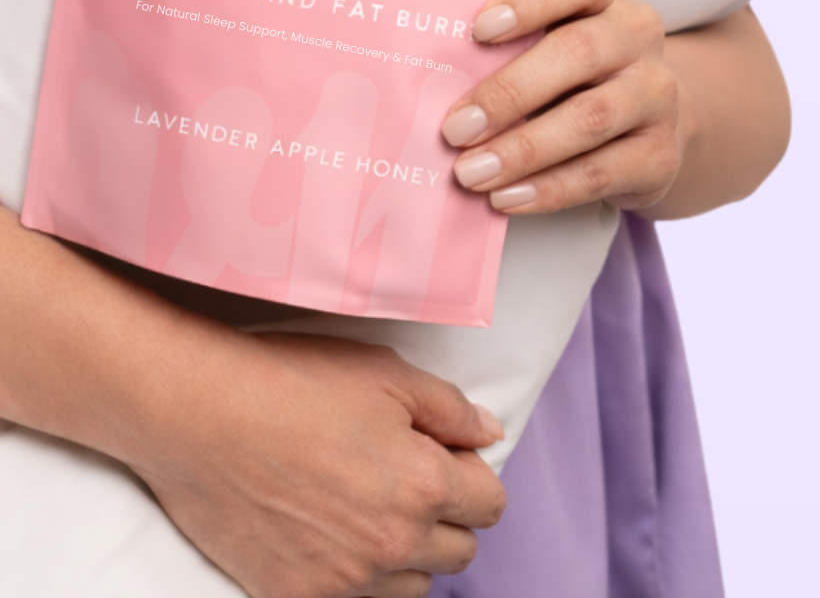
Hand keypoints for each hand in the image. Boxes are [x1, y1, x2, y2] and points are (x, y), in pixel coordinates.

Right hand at [130, 333, 505, 597]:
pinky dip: (358, 576)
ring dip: (407, 553)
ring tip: (368, 506)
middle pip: (458, 551)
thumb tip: (489, 435)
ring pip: (412, 586)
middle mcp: (391, 544)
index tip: (444, 455)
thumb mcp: (388, 374)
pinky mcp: (295, 597)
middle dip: (446, 515)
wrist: (199, 414)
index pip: (490, 504)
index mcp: (423, 485)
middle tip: (405, 476)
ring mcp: (343, 580)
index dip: (472, 473)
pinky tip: (331, 534)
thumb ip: (453, 409)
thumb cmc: (295, 382)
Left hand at [441, 0, 680, 214]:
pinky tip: (506, 199)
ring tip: (470, 173)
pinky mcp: (661, 154)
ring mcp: (656, 95)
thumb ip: (504, 49)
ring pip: (590, 118)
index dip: (529, 0)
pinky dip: (549, 189)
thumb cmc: (573, 78)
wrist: (651, 125)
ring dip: (523, 149)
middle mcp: (638, 37)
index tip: (477, 30)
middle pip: (578, 53)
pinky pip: (602, 173)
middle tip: (454, 129)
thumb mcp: (549, 46)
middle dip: (508, 93)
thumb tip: (425, 82)